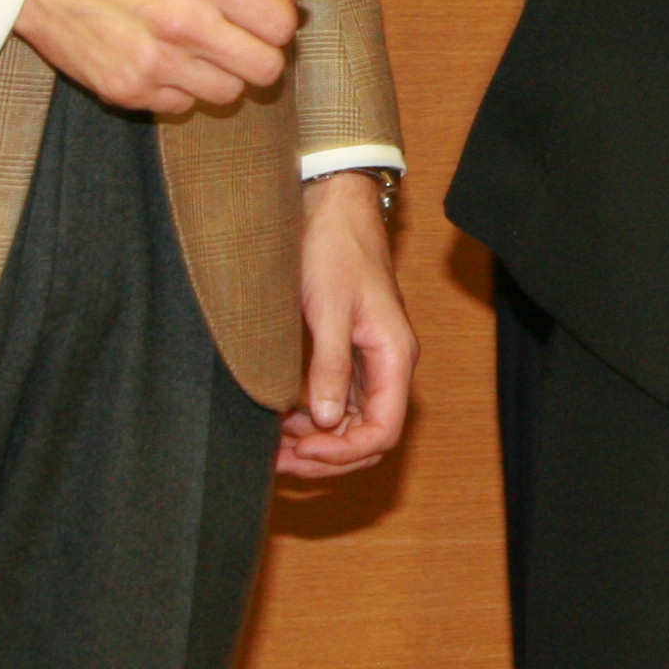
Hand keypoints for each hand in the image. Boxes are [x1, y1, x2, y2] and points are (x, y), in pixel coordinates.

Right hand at [12, 0, 306, 113]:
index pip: (281, 23)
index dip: (278, 20)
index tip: (262, 14)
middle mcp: (183, 22)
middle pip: (265, 68)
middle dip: (261, 53)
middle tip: (240, 37)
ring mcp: (154, 62)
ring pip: (228, 93)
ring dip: (223, 73)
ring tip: (197, 46)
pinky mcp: (127, 90)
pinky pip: (183, 105)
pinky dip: (181, 87)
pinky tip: (162, 57)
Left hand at [276, 171, 415, 479]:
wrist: (333, 207)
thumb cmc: (336, 250)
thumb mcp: (328, 308)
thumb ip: (331, 365)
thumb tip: (325, 420)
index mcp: (394, 356)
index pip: (383, 432)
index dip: (343, 451)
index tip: (301, 448)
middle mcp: (387, 366)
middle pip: (368, 437)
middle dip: (327, 457)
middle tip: (279, 460)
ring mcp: (369, 363)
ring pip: (351, 425)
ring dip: (318, 444)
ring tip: (274, 448)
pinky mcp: (349, 354)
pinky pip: (338, 405)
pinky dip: (312, 422)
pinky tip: (282, 421)